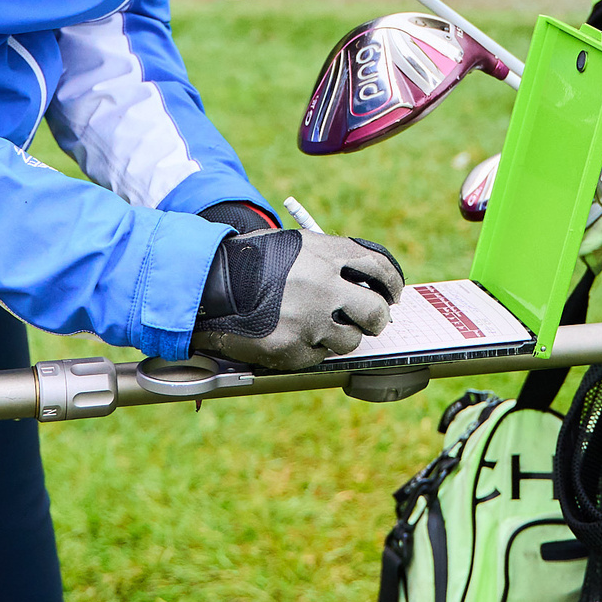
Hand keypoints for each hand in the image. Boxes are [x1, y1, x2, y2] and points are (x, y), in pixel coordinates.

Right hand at [193, 228, 403, 369]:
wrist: (207, 285)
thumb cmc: (251, 262)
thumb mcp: (294, 245)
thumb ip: (330, 259)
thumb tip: (365, 279)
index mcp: (325, 254)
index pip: (378, 267)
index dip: (392, 282)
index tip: (394, 293)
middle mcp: (323, 287)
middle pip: (375, 311)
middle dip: (377, 319)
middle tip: (372, 320)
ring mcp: (309, 321)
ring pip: (349, 340)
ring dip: (339, 336)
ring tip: (314, 326)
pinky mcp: (293, 350)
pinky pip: (319, 356)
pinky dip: (310, 349)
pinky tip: (290, 335)